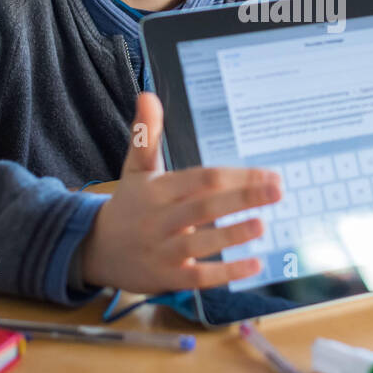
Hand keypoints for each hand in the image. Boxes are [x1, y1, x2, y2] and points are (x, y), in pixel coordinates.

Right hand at [79, 92, 281, 293]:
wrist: (94, 250)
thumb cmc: (128, 205)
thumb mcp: (135, 169)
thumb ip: (145, 134)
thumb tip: (148, 94)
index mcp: (157, 190)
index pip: (201, 179)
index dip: (235, 176)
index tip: (269, 174)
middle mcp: (160, 219)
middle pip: (204, 207)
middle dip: (242, 198)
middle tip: (278, 190)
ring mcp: (162, 250)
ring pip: (199, 243)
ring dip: (232, 235)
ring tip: (262, 224)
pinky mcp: (166, 278)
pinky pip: (199, 277)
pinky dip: (226, 274)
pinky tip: (255, 264)